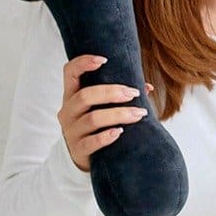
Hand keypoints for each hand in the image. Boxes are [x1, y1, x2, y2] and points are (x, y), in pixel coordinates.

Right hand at [59, 55, 146, 171]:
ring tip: (139, 113)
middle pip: (85, 96)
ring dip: (119, 114)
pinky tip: (120, 132)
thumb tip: (147, 86)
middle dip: (112, 93)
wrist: (80, 156)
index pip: (69, 72)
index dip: (83, 63)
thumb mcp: (100, 108)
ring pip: (93, 119)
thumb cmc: (95, 125)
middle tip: (134, 93)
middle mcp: (67, 111)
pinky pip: (91, 142)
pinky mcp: (78, 149)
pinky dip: (106, 136)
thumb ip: (120, 95)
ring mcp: (71, 131)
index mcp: (71, 96)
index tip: (104, 60)